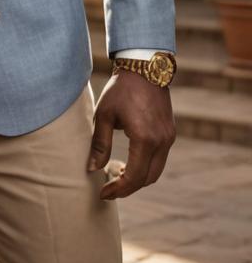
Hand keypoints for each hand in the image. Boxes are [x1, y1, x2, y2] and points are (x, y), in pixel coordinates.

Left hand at [88, 71, 174, 199]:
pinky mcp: (170, 133)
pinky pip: (159, 159)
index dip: (118, 189)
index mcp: (145, 139)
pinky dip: (145, 167)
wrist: (144, 68)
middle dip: (128, 188)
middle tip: (109, 189)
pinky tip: (129, 163)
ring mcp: (169, 138)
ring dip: (138, 179)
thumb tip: (92, 168)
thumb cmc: (121, 90)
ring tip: (116, 177)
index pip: (134, 177)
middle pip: (147, 179)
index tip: (103, 193)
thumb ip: (100, 143)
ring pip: (156, 171)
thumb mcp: (104, 115)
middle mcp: (162, 142)